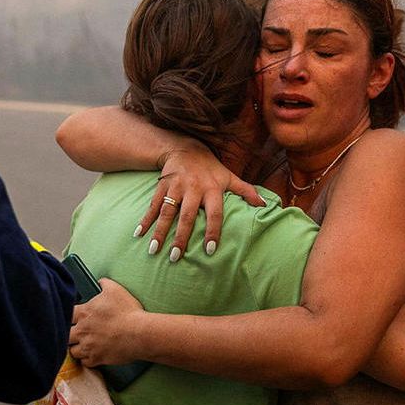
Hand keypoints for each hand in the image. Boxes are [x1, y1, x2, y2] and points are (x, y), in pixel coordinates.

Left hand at [68, 278, 146, 365]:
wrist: (139, 333)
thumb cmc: (128, 311)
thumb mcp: (116, 290)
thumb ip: (104, 284)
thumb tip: (100, 281)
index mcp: (84, 313)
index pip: (66, 315)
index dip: (68, 316)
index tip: (72, 318)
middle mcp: (82, 330)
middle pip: (65, 335)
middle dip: (68, 334)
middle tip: (74, 333)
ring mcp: (89, 346)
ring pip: (72, 350)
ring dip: (76, 347)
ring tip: (81, 345)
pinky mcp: (97, 358)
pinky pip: (85, 362)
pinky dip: (86, 359)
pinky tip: (91, 355)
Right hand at [138, 145, 264, 260]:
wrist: (186, 147)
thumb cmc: (211, 168)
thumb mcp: (229, 176)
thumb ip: (247, 191)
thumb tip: (266, 205)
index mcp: (212, 189)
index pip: (214, 213)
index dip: (212, 231)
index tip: (209, 250)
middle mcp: (193, 189)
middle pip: (186, 216)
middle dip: (181, 237)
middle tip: (176, 257)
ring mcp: (176, 187)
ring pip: (167, 211)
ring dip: (159, 231)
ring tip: (153, 250)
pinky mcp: (162, 185)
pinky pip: (152, 204)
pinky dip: (145, 219)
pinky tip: (138, 234)